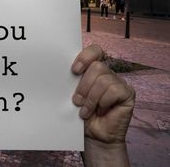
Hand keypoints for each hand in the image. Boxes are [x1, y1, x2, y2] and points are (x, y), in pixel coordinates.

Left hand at [72, 45, 134, 165]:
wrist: (93, 137)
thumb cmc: (81, 114)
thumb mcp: (73, 94)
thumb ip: (72, 80)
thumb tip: (59, 68)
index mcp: (93, 70)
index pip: (94, 51)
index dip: (85, 57)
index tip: (74, 71)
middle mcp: (108, 74)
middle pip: (97, 66)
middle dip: (84, 85)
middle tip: (77, 101)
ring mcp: (119, 83)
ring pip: (104, 80)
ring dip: (91, 98)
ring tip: (85, 110)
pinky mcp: (128, 94)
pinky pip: (114, 90)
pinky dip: (103, 102)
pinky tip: (100, 111)